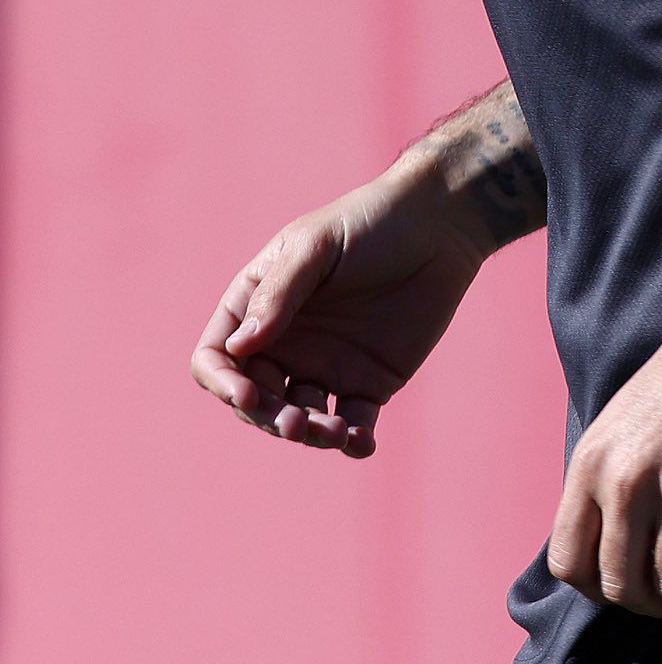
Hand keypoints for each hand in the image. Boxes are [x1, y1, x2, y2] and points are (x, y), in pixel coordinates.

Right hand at [190, 160, 486, 456]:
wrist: (441, 224)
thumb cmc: (373, 221)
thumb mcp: (318, 245)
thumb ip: (278, 293)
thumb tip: (238, 348)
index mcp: (259, 305)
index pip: (217, 356)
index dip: (223, 382)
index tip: (247, 395)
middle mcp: (286, 342)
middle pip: (255, 399)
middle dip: (268, 418)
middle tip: (298, 423)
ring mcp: (325, 365)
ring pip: (298, 419)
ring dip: (308, 434)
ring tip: (336, 432)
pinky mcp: (369, 382)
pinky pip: (351, 425)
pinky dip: (352, 443)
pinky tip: (361, 442)